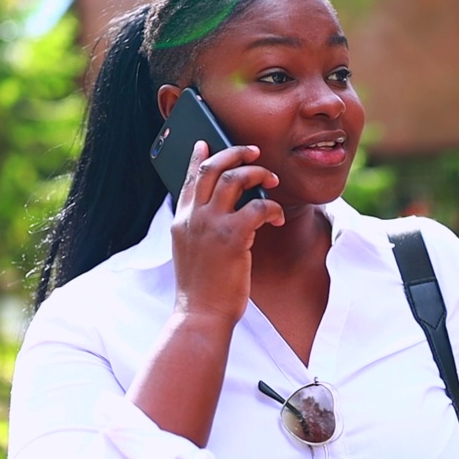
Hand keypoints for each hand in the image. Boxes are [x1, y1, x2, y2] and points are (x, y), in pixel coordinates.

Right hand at [169, 141, 282, 322]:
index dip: (197, 157)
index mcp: (181, 221)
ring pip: (235, 179)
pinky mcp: (233, 237)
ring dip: (258, 173)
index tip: (205, 143)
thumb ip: (199, 230)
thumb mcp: (191, 253)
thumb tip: (221, 212)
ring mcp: (211, 225)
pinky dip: (272, 208)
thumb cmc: (202, 289)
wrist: (200, 315)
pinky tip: (277, 218)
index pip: (188, 179)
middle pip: (212, 168)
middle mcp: (192, 218)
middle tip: (254, 152)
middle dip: (234, 152)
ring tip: (272, 180)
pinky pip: (258, 207)